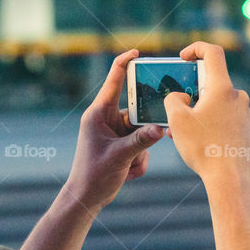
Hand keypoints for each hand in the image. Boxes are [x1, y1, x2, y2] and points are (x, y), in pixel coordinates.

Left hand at [65, 48, 164, 211]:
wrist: (86, 198)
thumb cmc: (93, 175)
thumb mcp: (120, 157)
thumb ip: (141, 141)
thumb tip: (163, 128)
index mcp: (98, 114)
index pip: (113, 81)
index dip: (125, 63)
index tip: (138, 51)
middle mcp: (106, 119)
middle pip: (136, 111)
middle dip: (143, 131)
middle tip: (144, 143)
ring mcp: (114, 132)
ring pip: (142, 132)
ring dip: (140, 152)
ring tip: (127, 168)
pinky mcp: (120, 144)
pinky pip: (141, 145)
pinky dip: (138, 161)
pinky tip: (127, 173)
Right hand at [163, 42, 249, 181]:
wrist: (229, 178)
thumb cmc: (203, 147)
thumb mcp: (176, 120)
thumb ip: (173, 100)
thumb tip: (180, 97)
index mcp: (222, 88)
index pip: (212, 53)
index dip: (196, 48)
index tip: (183, 57)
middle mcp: (237, 96)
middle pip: (210, 81)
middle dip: (189, 91)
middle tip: (174, 107)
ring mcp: (243, 112)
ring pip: (214, 101)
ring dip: (196, 110)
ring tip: (179, 131)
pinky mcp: (244, 126)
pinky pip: (222, 115)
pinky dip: (207, 121)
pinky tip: (194, 140)